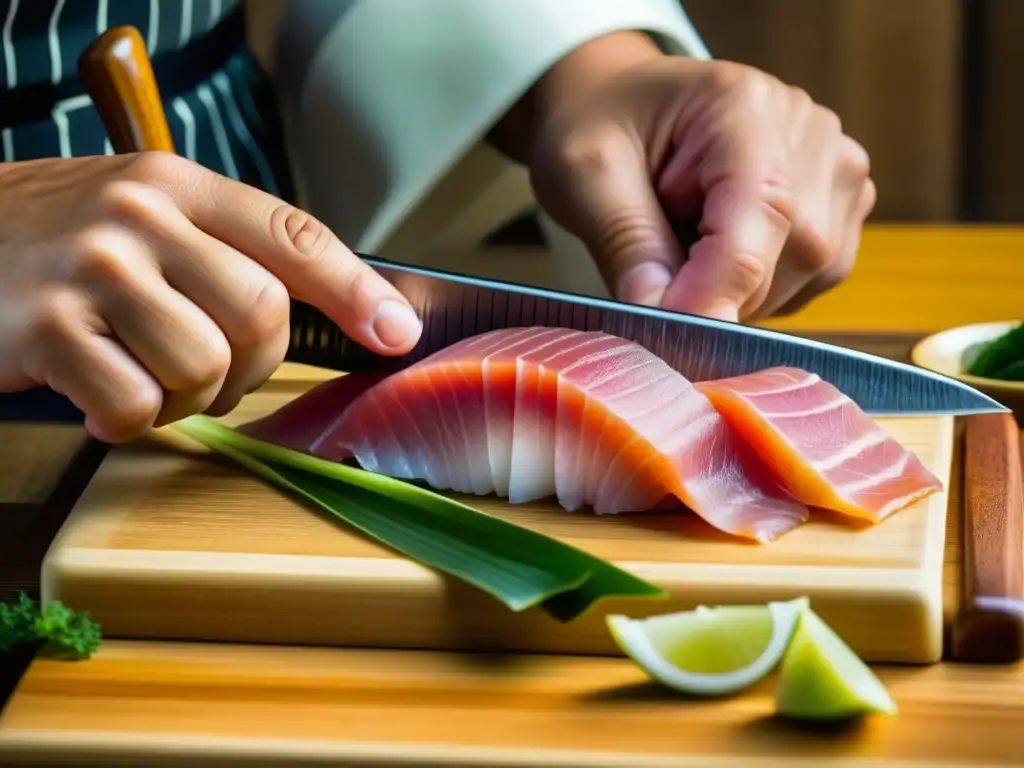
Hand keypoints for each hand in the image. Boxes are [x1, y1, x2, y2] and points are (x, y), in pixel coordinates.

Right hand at [0, 152, 421, 442]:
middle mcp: (141, 215)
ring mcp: (93, 269)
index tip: (396, 332)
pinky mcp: (47, 329)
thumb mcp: (145, 214)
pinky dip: (127, 421)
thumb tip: (336, 307)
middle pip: (260, 314)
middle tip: (212, 374)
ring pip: (204, 366)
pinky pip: (137, 405)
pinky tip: (99, 400)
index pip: (292, 234)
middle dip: (252, 367)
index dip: (354, 289)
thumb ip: (224, 248)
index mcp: (178, 184)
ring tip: (145, 379)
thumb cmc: (62, 241)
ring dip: (187, 398)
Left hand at [520, 33, 875, 322]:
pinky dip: (762, 286)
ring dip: (742, 291)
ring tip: (682, 248)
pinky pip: (815, 275)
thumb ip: (627, 244)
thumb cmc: (597, 124)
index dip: (723, 287)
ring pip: (811, 272)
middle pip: (796, 253)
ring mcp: (834, 163)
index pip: (763, 211)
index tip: (675, 335)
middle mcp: (809, 128)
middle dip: (723, 293)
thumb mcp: (585, 175)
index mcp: (745, 104)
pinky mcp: (839, 199)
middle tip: (655, 281)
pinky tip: (715, 254)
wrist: (614, 99)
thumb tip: (663, 319)